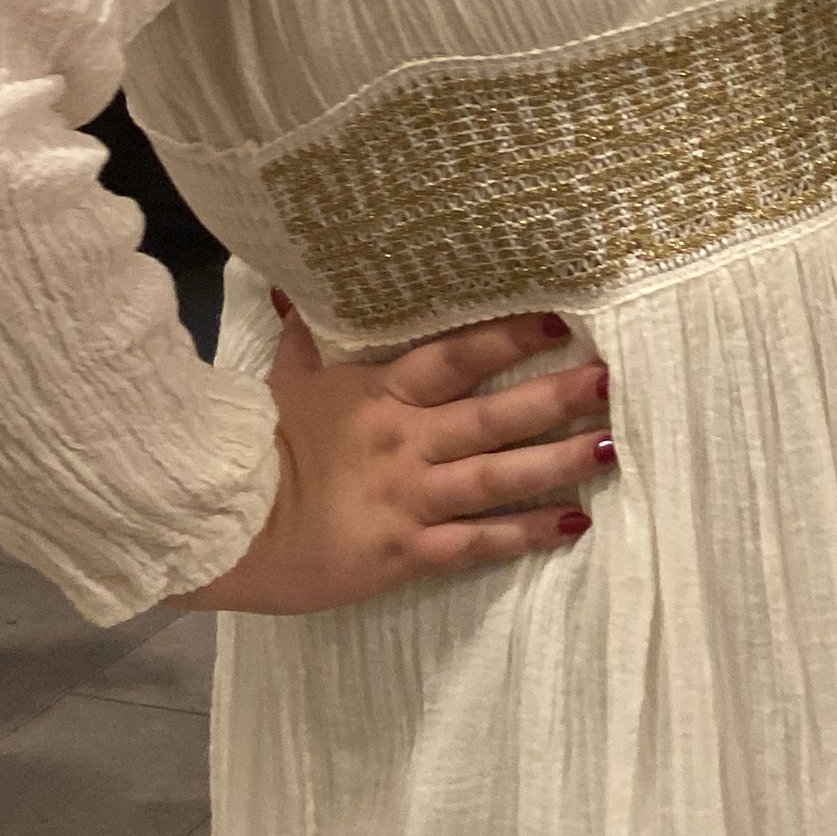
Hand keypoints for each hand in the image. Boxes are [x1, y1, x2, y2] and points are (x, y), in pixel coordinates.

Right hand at [177, 307, 611, 613]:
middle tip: (612, 381)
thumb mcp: (282, 381)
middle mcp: (404, 441)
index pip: (453, 357)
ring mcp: (409, 498)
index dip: (506, 337)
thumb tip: (294, 284)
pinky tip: (572, 524)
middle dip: (556, 397)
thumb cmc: (256, 448)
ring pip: (496, 477)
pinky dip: (525, 533)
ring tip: (611, 449)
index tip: (559, 319)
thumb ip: (305, 336)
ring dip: (557, 462)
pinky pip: (476, 542)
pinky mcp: (405, 551)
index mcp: (378, 394)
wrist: (223, 528)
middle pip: (492, 415)